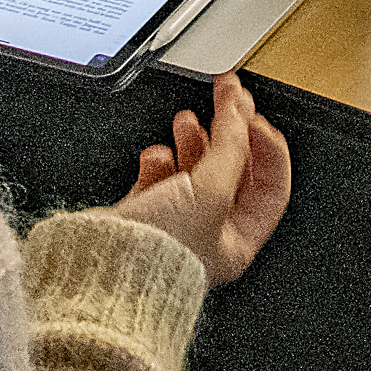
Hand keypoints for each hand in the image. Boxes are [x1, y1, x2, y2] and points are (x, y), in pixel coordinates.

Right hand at [109, 74, 291, 290]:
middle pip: (233, 172)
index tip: (253, 119)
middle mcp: (210, 234)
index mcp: (238, 241)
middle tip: (226, 101)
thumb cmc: (155, 255)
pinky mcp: (145, 215)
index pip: (272, 186)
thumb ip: (229, 147)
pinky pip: (160, 179)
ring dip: (194, 140)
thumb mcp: (211, 192)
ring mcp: (177, 223)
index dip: (268, 149)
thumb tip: (237, 111)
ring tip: (186, 120)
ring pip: (196, 171)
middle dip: (229, 134)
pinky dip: (159, 161)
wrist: (98, 270)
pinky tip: (155, 156)